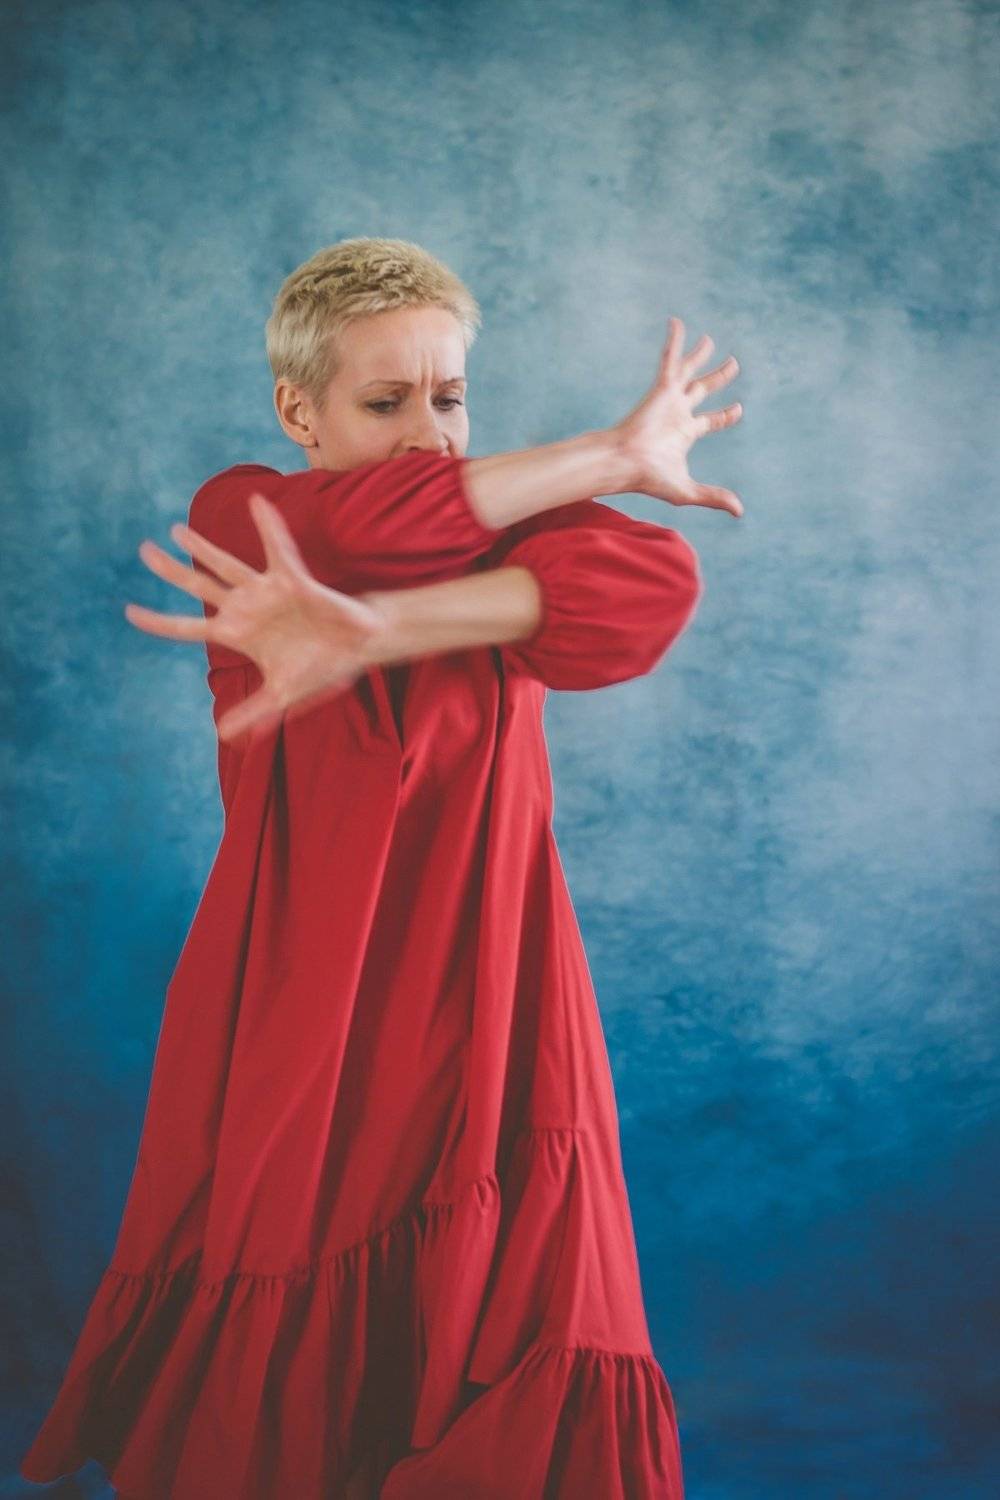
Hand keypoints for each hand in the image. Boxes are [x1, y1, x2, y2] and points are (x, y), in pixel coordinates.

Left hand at [124, 492, 384, 743]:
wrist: (357, 649)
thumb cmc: (321, 666)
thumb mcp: (281, 696)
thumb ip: (252, 713)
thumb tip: (224, 735)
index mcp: (238, 634)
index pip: (188, 629)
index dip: (159, 622)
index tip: (129, 612)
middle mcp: (246, 608)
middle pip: (198, 587)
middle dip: (170, 570)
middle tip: (143, 551)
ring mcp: (267, 592)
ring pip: (226, 565)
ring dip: (202, 548)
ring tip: (175, 530)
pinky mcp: (293, 581)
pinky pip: (278, 550)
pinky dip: (269, 527)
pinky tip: (257, 502)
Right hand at [611, 316, 743, 516]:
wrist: (624, 462)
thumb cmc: (650, 477)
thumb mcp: (687, 489)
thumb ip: (714, 496)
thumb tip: (740, 511)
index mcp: (685, 433)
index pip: (710, 421)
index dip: (726, 415)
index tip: (738, 409)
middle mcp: (679, 413)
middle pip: (703, 390)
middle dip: (719, 377)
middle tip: (733, 364)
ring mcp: (670, 399)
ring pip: (689, 370)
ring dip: (700, 355)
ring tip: (710, 340)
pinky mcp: (661, 388)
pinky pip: (670, 358)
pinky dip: (674, 341)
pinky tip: (678, 322)